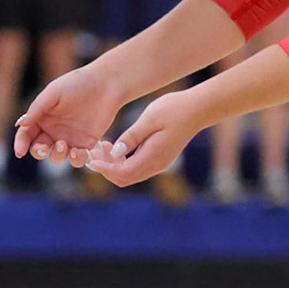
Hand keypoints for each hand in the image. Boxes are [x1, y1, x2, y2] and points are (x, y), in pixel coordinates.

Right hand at [14, 64, 127, 166]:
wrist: (106, 84)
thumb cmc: (78, 83)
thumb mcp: (54, 92)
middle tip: (44, 147)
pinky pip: (77, 159)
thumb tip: (20, 124)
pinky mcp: (86, 144)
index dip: (21, 144)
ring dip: (57, 156)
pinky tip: (79, 151)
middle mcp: (53, 130)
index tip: (20, 152)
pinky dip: (76, 159)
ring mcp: (69, 138)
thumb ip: (37, 108)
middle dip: (38, 152)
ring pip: (57, 157)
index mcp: (42, 117)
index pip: (26, 134)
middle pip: (39, 149)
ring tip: (63, 145)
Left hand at [86, 91, 203, 186]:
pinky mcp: (160, 158)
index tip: (90, 160)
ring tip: (104, 146)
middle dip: (106, 169)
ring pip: (130, 174)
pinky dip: (123, 162)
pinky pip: (137, 167)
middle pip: (124, 178)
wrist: (198, 109)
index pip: (123, 173)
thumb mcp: (149, 118)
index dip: (104, 169)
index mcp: (153, 157)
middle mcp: (156, 165)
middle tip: (94, 152)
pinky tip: (117, 147)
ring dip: (114, 165)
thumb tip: (115, 152)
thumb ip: (131, 136)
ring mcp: (159, 163)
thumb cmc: (173, 109)